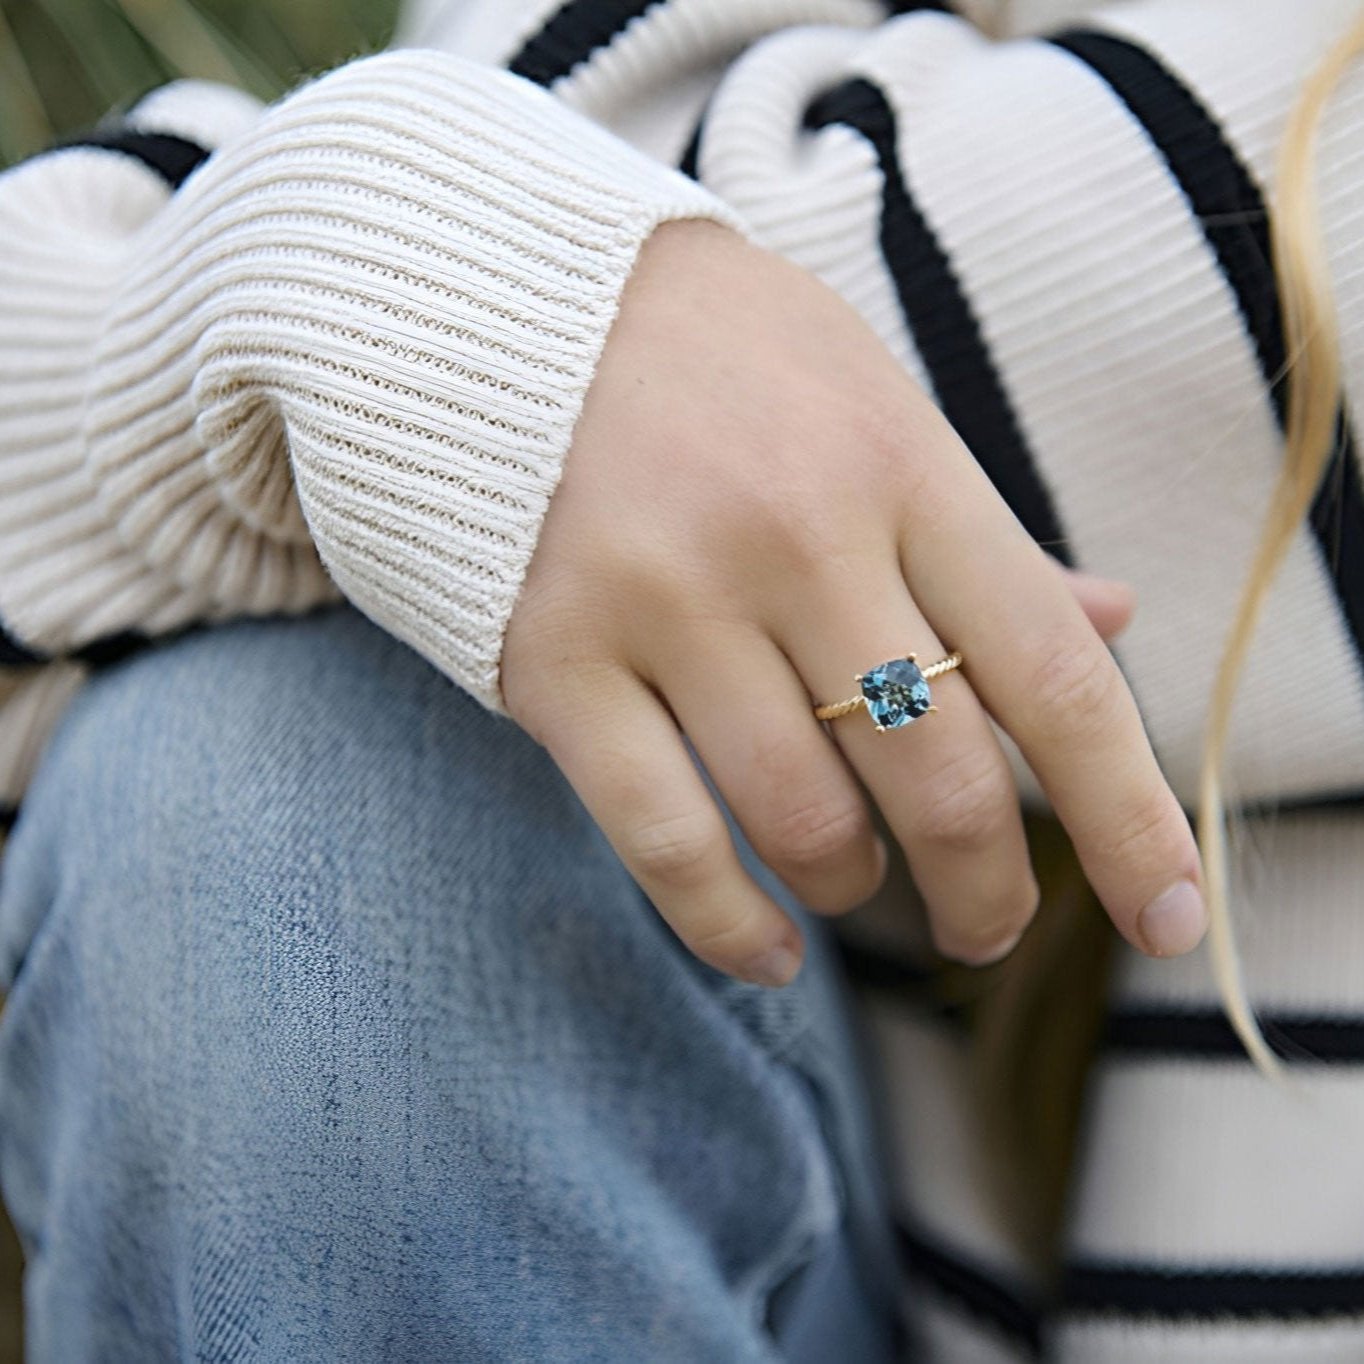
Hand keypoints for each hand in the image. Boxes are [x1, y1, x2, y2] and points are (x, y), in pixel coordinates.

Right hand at [501, 221, 1203, 985]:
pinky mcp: (557, 661)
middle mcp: (794, 535)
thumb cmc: (722, 364)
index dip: (1129, 816)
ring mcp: (666, 600)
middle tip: (989, 924)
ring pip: (806, 821)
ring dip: (857, 886)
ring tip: (857, 878)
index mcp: (900, 466)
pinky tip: (769, 949)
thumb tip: (1113, 625)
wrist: (505, 299)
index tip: (1169, 918)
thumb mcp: (874, 408)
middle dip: (988, 888)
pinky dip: (729, 924)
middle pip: (941, 776)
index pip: (1052, 675)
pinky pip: (664, 839)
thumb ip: (985, 537)